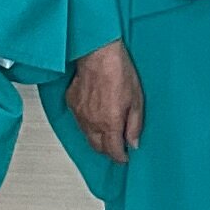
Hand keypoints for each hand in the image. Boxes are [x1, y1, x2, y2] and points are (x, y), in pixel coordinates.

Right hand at [63, 40, 145, 163]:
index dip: (120, 157)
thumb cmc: (119, 71)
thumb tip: (133, 143)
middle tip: (117, 146)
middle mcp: (92, 123)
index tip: (125, 157)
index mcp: (110, 124)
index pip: (113, 151)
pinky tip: (96, 115)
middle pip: (98, 147)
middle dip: (108, 150)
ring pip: (87, 136)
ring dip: (98, 138)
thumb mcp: (137, 100)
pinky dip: (88, 123)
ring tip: (108, 131)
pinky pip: (80, 121)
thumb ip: (135, 125)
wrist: (97, 53)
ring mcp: (80, 114)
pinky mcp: (71, 103)